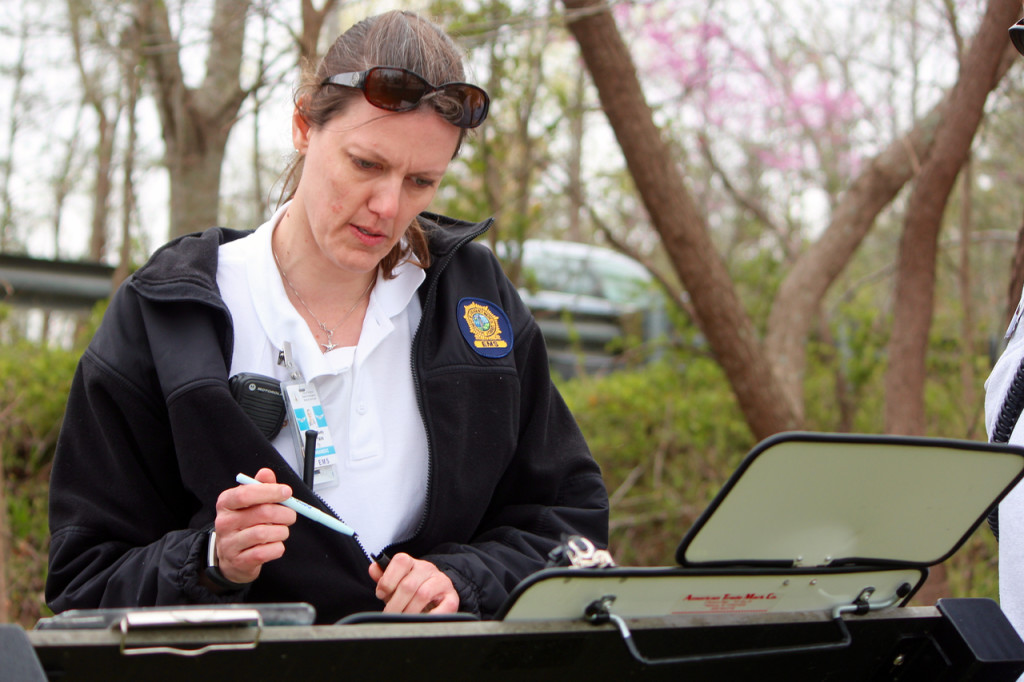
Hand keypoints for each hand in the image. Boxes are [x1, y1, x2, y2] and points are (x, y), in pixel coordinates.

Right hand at [212, 467, 296, 583]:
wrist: (231, 558)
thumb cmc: (243, 525)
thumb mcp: (249, 503)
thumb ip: (260, 486)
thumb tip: (266, 473)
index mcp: (226, 503)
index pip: (246, 493)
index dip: (270, 491)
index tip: (287, 492)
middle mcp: (224, 522)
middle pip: (262, 513)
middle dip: (284, 513)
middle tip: (290, 515)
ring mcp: (230, 543)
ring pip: (265, 533)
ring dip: (281, 531)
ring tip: (281, 530)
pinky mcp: (239, 561)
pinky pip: (265, 552)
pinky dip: (277, 547)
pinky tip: (275, 544)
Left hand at [368, 552, 458, 613]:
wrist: (438, 596)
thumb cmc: (413, 592)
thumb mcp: (396, 584)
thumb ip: (384, 578)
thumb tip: (373, 568)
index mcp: (412, 563)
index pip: (400, 561)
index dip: (387, 579)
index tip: (380, 594)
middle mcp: (428, 569)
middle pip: (408, 584)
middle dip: (395, 604)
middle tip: (389, 616)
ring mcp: (441, 582)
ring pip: (422, 595)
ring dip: (409, 611)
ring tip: (403, 620)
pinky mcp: (452, 597)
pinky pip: (442, 607)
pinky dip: (429, 617)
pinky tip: (421, 621)